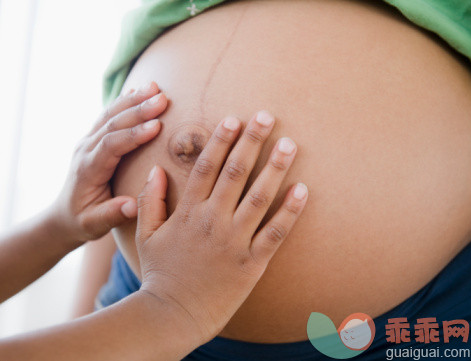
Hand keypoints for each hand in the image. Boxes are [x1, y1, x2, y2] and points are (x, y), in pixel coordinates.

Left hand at [50, 82, 167, 245]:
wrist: (64, 214)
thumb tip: (132, 207)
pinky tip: (139, 90)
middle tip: (163, 98)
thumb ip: (111, 215)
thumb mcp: (94, 225)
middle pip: (112, 124)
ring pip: (110, 114)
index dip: (133, 134)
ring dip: (133, 99)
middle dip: (138, 109)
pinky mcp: (94, 138)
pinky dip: (124, 101)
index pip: (111, 146)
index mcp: (88, 169)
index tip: (157, 125)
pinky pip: (108, 115)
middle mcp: (86, 150)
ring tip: (155, 87)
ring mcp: (88, 141)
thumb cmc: (82, 221)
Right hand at [135, 110, 307, 342]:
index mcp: (187, 212)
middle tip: (266, 116)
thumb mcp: (146, 235)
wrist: (172, 316)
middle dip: (251, 141)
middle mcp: (212, 221)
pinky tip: (303, 189)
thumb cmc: (160, 274)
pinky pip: (275, 233)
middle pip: (235, 173)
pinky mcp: (252, 263)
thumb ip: (149, 201)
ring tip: (289, 144)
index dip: (220, 140)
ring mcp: (234, 241)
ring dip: (275, 168)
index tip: (233, 119)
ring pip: (259, 197)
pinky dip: (290, 211)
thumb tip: (155, 170)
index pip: (206, 167)